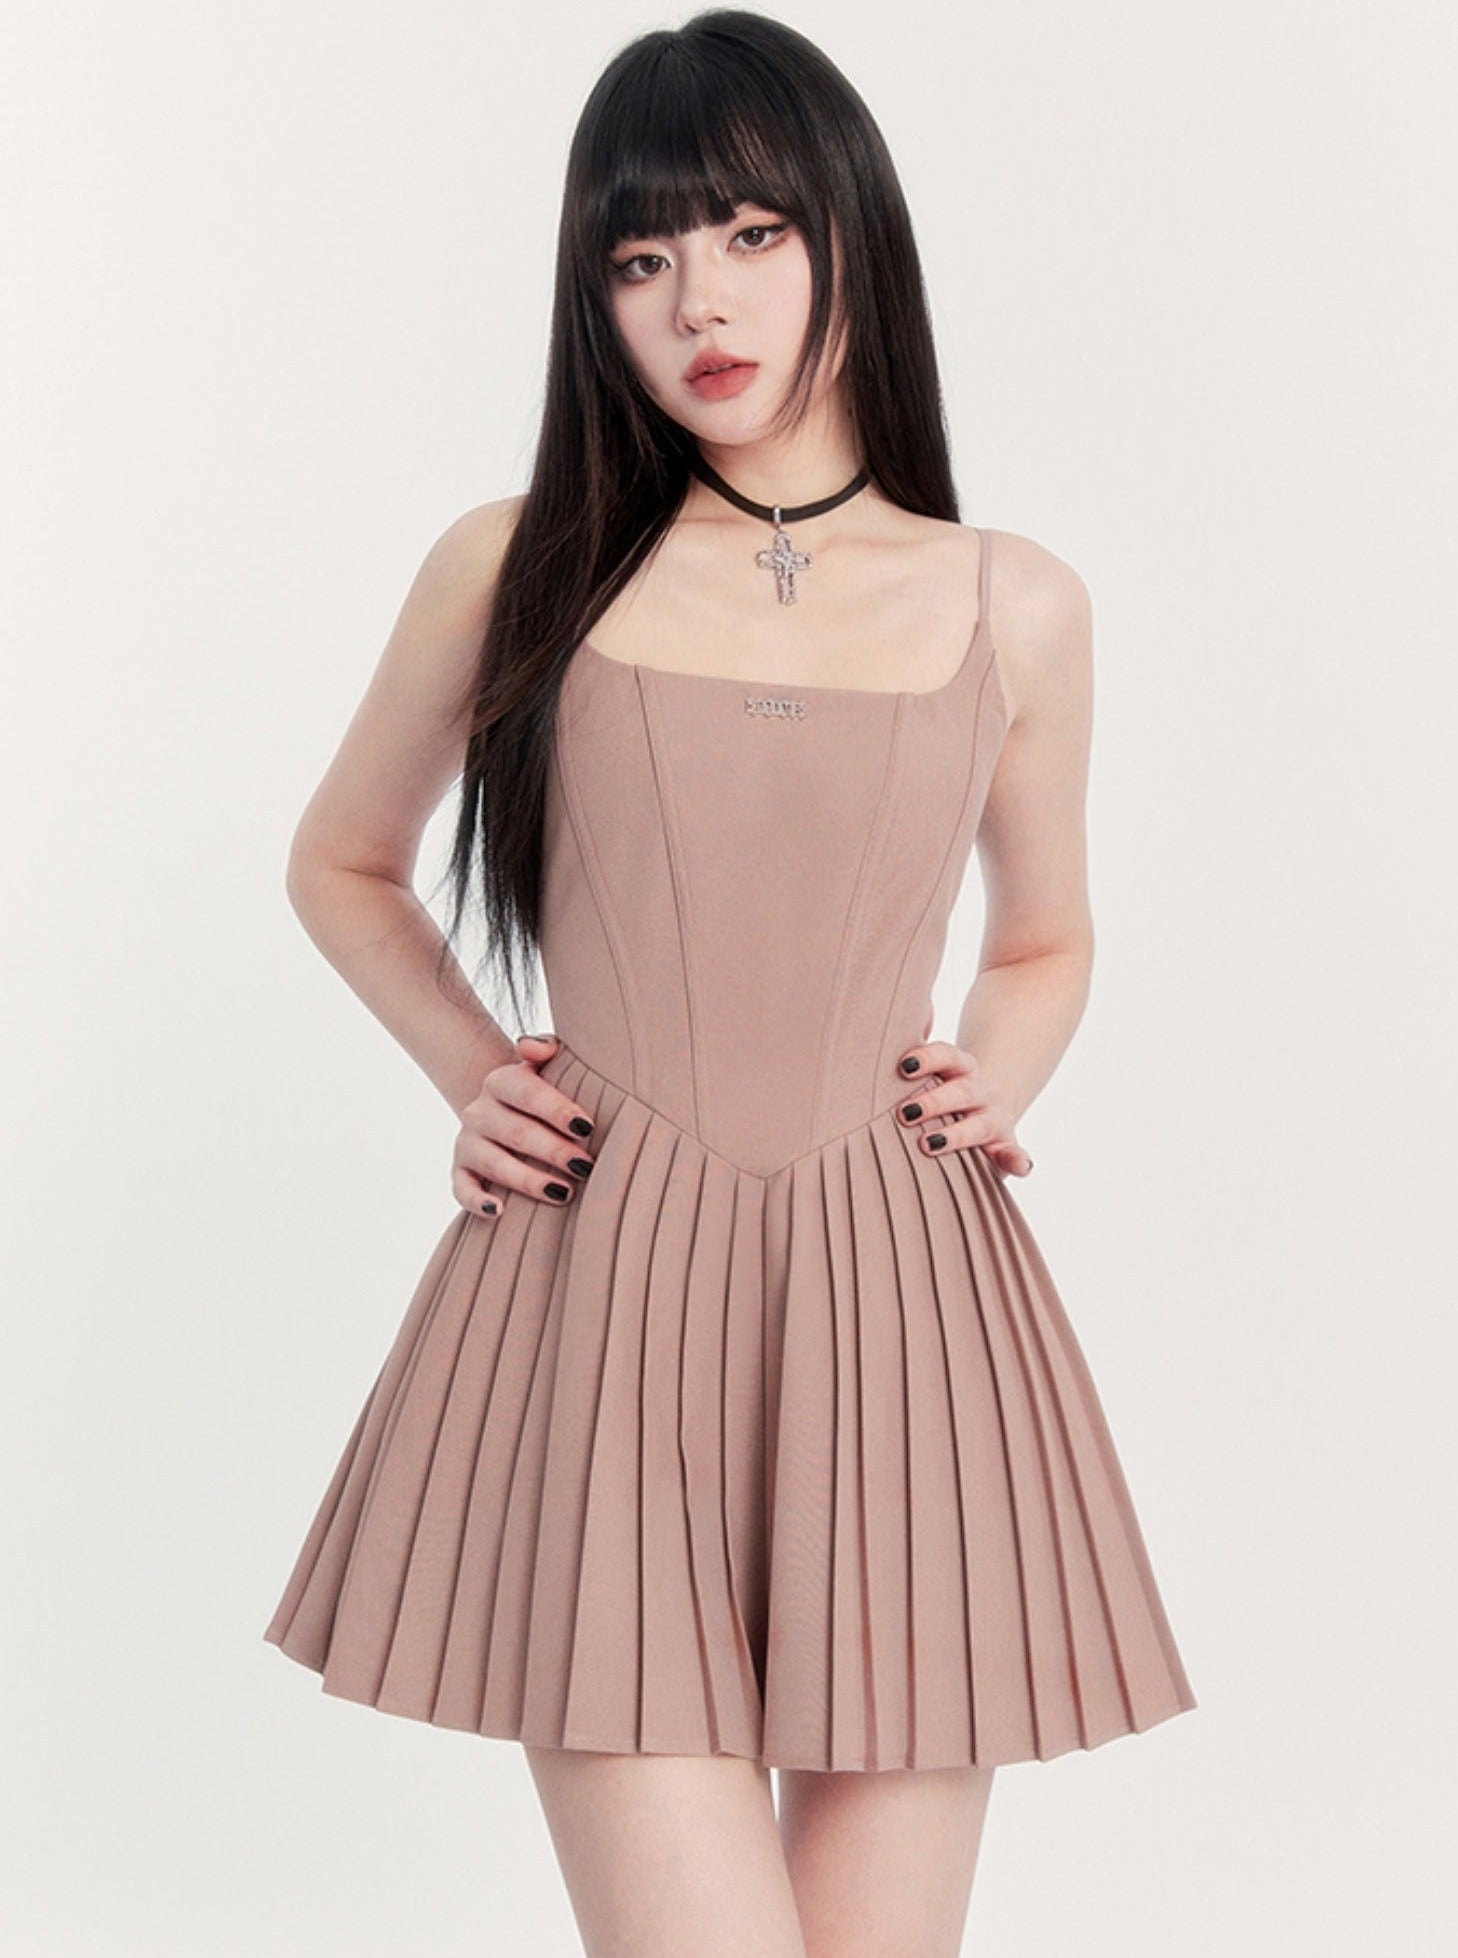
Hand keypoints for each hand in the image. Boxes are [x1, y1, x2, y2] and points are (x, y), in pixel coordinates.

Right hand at [451, 1031, 597, 1216]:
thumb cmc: (542, 1092)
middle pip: (517, 1132)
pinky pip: (461, 1189)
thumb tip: (532, 1049)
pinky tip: (500, 1210)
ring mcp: (467, 1143)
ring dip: (529, 1180)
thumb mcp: (546, 1065)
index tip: (587, 1127)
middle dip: (553, 1150)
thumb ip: (546, 1048)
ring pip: (495, 1163)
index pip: (528, 1093)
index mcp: (501, 1081)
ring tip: (564, 1192)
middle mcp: (479, 1111)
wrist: (506, 1113)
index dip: (557, 1110)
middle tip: (585, 1166)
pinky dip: (477, 1201)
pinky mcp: (459, 1171)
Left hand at [895, 1040, 1032, 1177]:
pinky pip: (1015, 1154)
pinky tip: (1020, 1166)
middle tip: (904, 1113)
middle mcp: (980, 1091)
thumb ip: (911, 1059)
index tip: (904, 1067)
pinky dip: (1018, 1159)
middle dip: (934, 1101)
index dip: (928, 1059)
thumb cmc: (940, 1095)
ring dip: (956, 1134)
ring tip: (928, 1144)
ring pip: (981, 1125)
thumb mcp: (929, 1075)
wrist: (984, 1115)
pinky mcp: (1006, 1148)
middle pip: (962, 1090)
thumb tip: (889, 1023)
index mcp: (961, 1068)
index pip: (947, 1056)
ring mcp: (995, 1119)